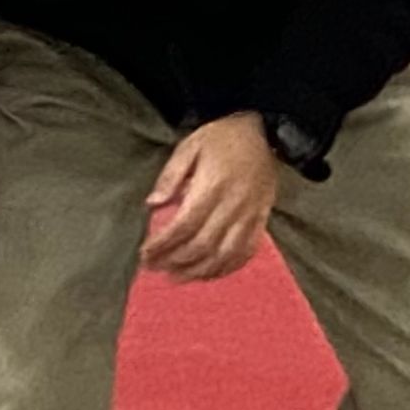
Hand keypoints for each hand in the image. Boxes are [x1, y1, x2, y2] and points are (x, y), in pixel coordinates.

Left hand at [141, 116, 279, 282]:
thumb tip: (152, 204)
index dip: (163, 244)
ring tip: (175, 277)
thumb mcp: (190, 145)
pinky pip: (246, 252)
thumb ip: (171, 175)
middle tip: (153, 267)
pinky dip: (227, 267)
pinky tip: (209, 274)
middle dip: (175, 260)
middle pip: (202, 244)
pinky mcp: (261, 220)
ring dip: (199, 271)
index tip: (145, 253)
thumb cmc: (222, 137)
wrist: (264, 132)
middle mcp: (234, 205)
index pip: (184, 225)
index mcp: (213, 186)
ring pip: (224, 254)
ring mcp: (250, 215)